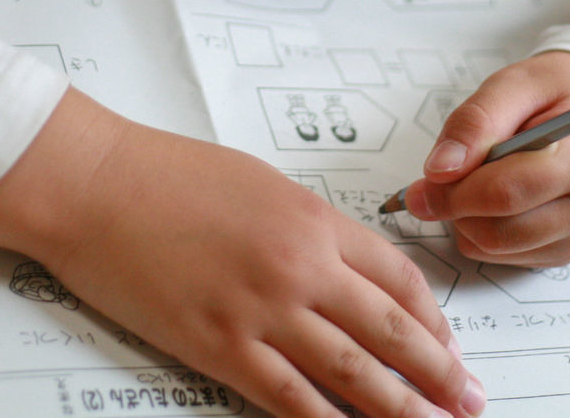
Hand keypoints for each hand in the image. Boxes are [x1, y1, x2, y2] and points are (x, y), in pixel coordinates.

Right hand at [0, 88, 484, 417]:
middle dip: (440, 373)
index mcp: (315, 219)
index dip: (434, 321)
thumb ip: (309, 228)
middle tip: (470, 403)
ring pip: (353, 372)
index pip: (399, 277)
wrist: (98, 184)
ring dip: (401, 409)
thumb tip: (343, 271)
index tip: (451, 347)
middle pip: (392, 329)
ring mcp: (262, 309)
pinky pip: (287, 398)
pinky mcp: (219, 345)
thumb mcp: (260, 185)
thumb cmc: (170, 175)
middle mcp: (302, 265)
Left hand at [402, 51, 569, 266]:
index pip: (508, 192)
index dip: (454, 192)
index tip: (423, 182)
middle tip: (438, 182)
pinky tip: (493, 200)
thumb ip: (475, 122)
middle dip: (457, 209)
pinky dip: (488, 234)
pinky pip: (512, 258)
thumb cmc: (559, 90)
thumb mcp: (515, 83)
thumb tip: (439, 170)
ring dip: (469, 223)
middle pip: (503, 231)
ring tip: (473, 182)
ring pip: (502, 250)